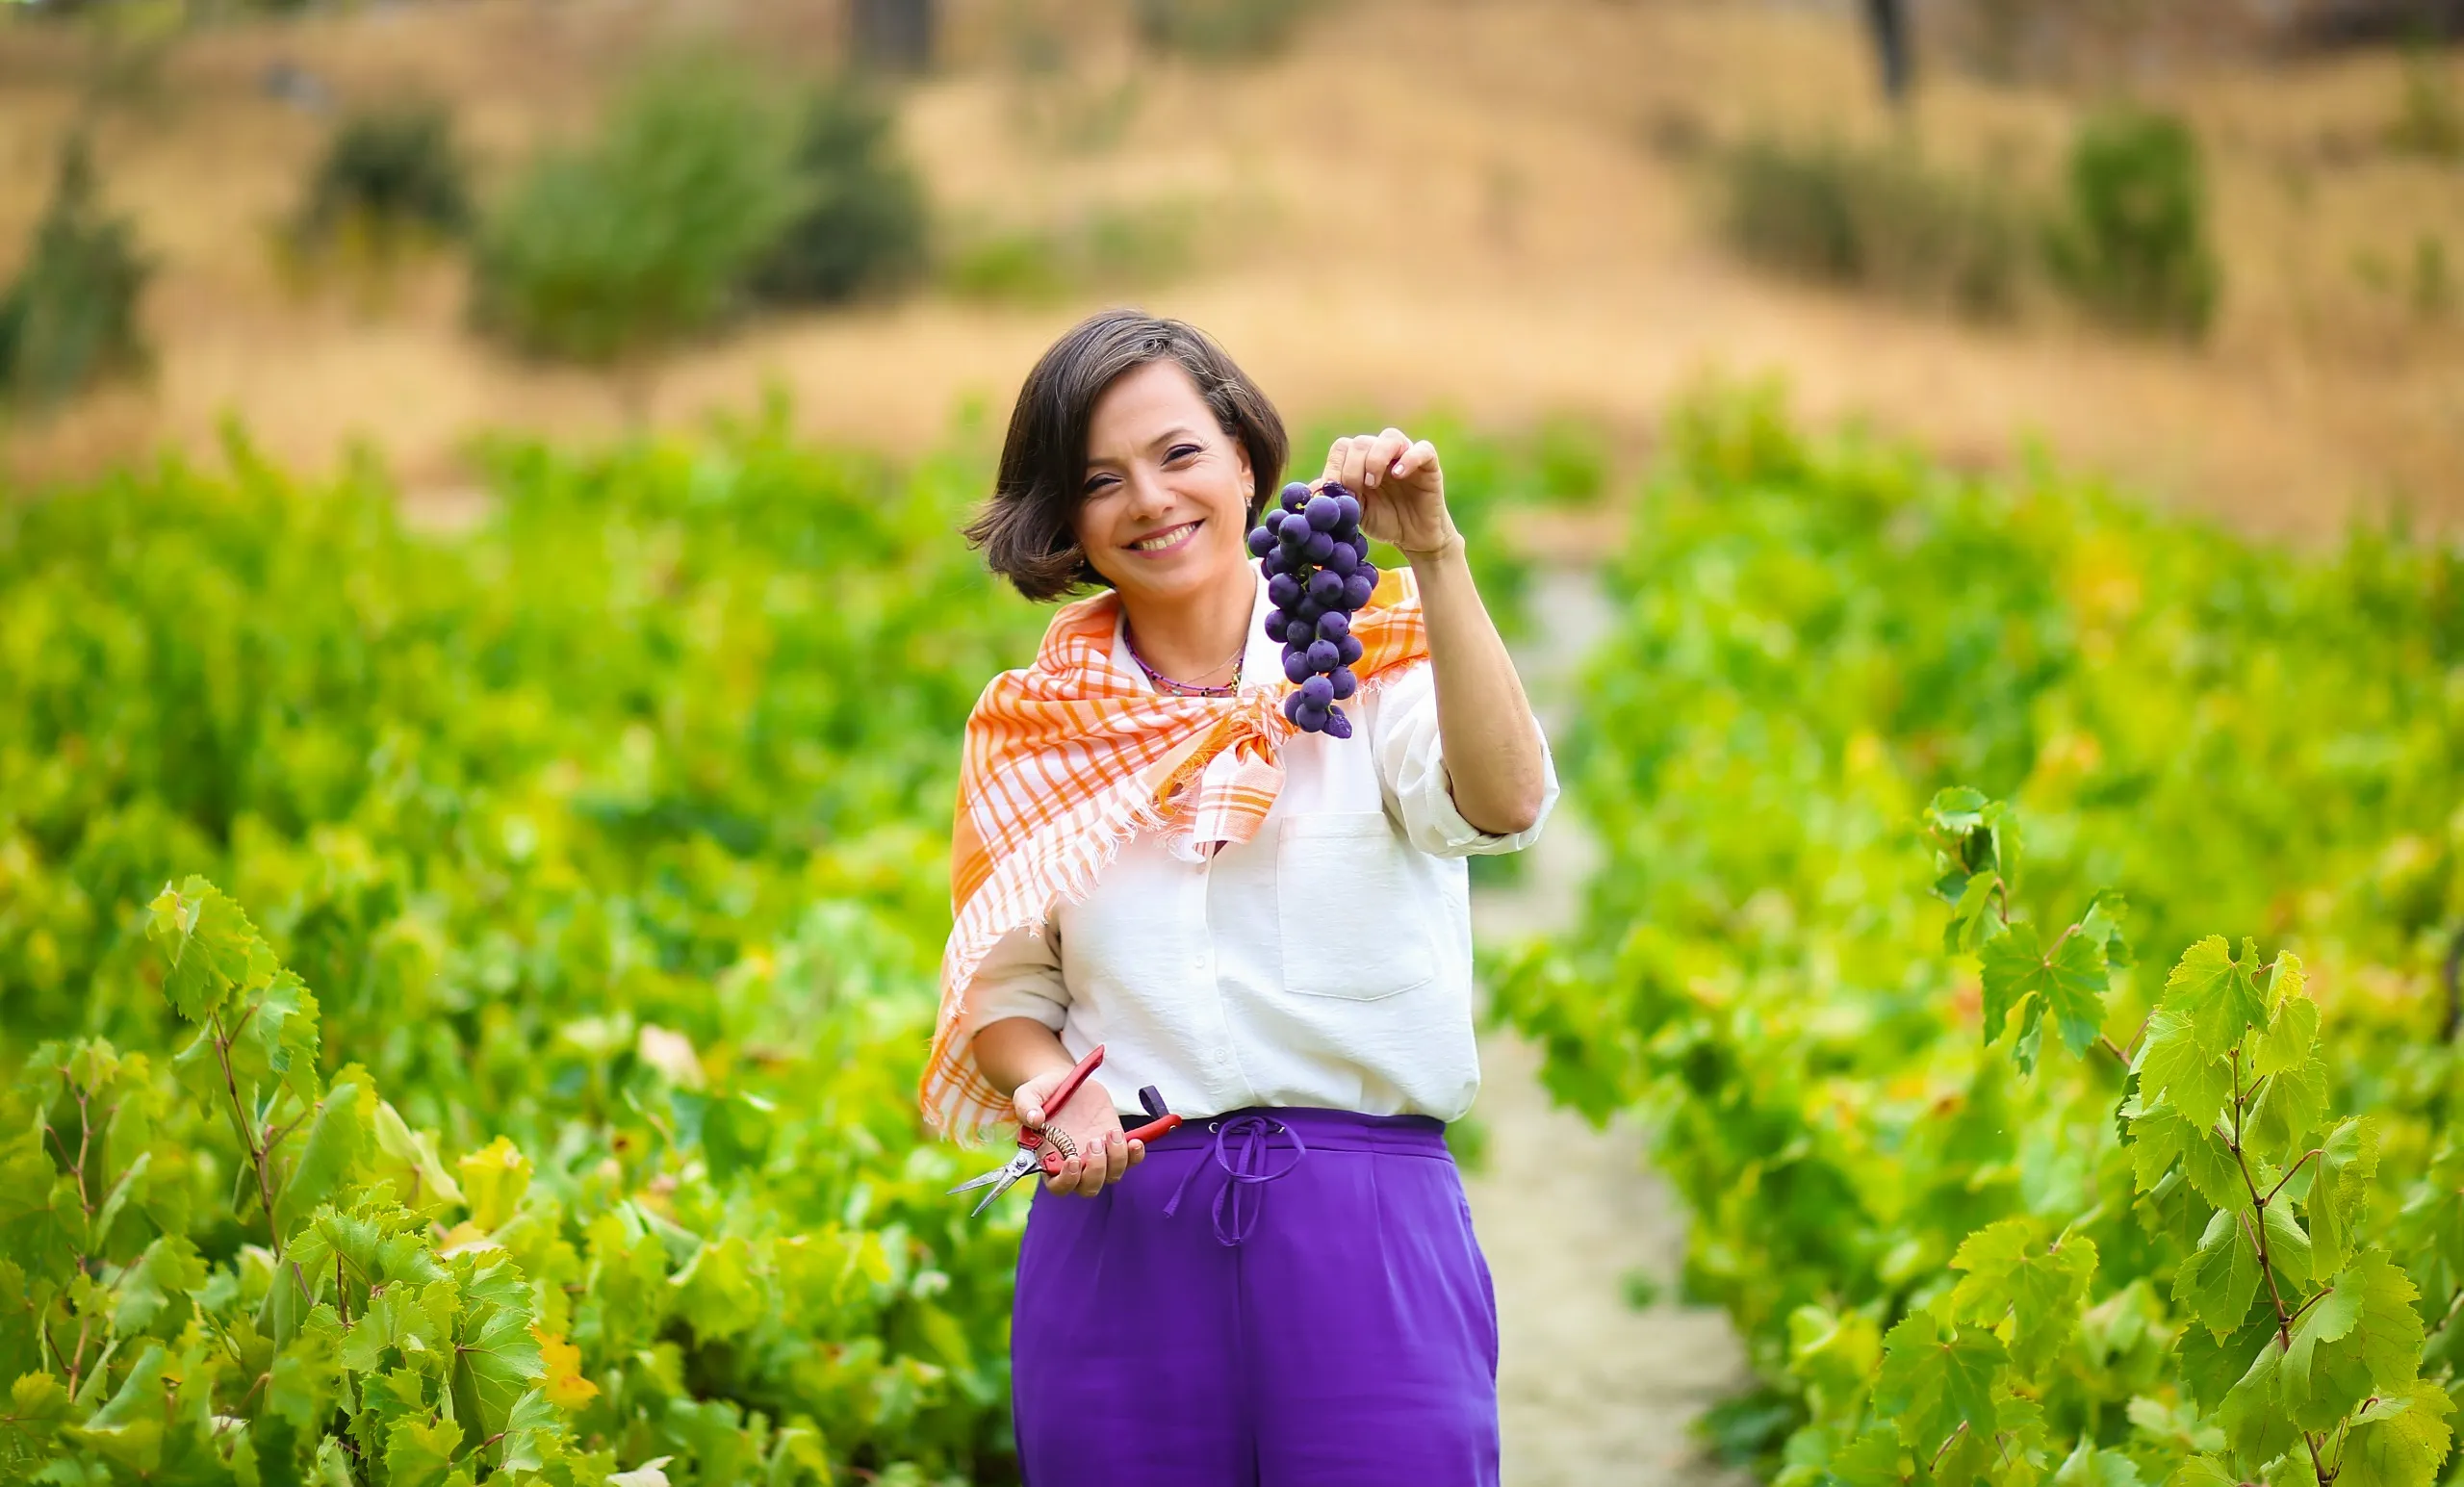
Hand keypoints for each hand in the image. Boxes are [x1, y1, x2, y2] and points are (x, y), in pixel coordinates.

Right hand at [1013, 1069, 1144, 1197]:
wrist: (1064, 1081)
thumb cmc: (1042, 1093)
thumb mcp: (1027, 1094)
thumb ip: (1026, 1107)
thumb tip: (1034, 1119)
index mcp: (1050, 1159)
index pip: (1059, 1187)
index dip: (1068, 1181)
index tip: (1074, 1160)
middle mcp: (1075, 1164)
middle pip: (1089, 1188)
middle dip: (1096, 1171)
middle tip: (1094, 1142)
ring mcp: (1096, 1156)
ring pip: (1112, 1176)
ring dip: (1116, 1159)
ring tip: (1111, 1132)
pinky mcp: (1114, 1144)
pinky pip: (1130, 1161)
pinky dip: (1135, 1156)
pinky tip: (1135, 1141)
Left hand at [1321, 428, 1462, 561]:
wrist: (1413, 538)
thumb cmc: (1383, 522)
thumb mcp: (1353, 513)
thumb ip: (1334, 500)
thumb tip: (1309, 491)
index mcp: (1361, 461)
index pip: (1342, 448)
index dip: (1335, 468)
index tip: (1337, 492)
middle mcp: (1382, 453)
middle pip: (1361, 442)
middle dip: (1352, 469)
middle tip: (1356, 491)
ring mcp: (1406, 456)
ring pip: (1389, 437)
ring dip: (1375, 459)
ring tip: (1373, 483)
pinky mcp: (1429, 465)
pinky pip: (1422, 449)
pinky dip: (1409, 458)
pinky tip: (1398, 474)